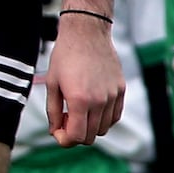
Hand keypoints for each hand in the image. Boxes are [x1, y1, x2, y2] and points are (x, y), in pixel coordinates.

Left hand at [45, 13, 124, 146]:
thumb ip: (53, 111)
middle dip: (75, 134)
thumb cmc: (66, 55)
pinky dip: (103, 119)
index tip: (58, 131)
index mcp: (80, 100)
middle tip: (66, 119)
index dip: (65, 140)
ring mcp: (113, 96)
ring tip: (78, 111)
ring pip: (103, 128)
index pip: (77, 137)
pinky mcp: (121, 90)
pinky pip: (114, 116)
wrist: (86, 32)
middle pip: (90, 136)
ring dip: (89, 127)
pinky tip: (92, 108)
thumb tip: (55, 131)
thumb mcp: (52, 84)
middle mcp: (100, 101)